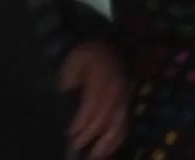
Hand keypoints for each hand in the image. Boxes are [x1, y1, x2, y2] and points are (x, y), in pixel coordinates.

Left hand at [59, 41, 127, 158]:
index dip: (82, 121)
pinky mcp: (127, 103)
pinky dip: (118, 139)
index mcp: (103, 78)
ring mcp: (125, 97)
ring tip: (94, 157)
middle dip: (91, 135)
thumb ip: (70, 78)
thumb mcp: (73, 61)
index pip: (93, 104)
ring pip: (119, 124)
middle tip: (76, 147)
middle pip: (106, 117)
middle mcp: (117, 89)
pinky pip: (125, 124)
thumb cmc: (85, 55)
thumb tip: (67, 94)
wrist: (105, 45)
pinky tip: (108, 151)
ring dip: (107, 143)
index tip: (70, 134)